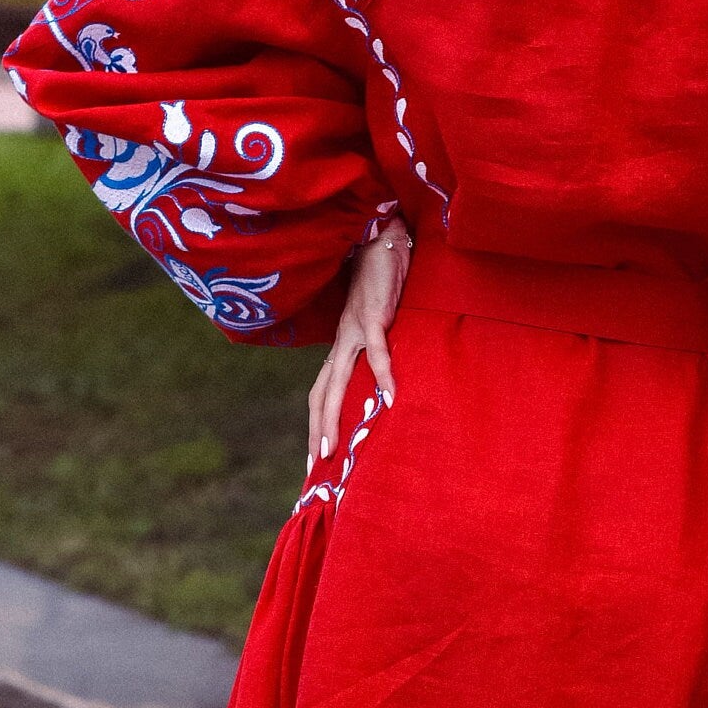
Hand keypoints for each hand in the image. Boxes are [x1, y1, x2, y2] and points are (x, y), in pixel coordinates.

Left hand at [307, 217, 410, 467]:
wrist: (383, 239)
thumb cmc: (385, 284)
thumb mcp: (381, 326)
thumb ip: (380, 352)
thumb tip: (391, 385)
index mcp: (341, 347)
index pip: (321, 393)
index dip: (316, 426)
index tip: (315, 461)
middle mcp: (341, 343)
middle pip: (321, 395)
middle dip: (317, 432)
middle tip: (316, 467)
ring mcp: (354, 331)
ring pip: (337, 381)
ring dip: (334, 417)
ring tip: (336, 449)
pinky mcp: (374, 316)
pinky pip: (377, 352)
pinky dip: (383, 376)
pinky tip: (392, 399)